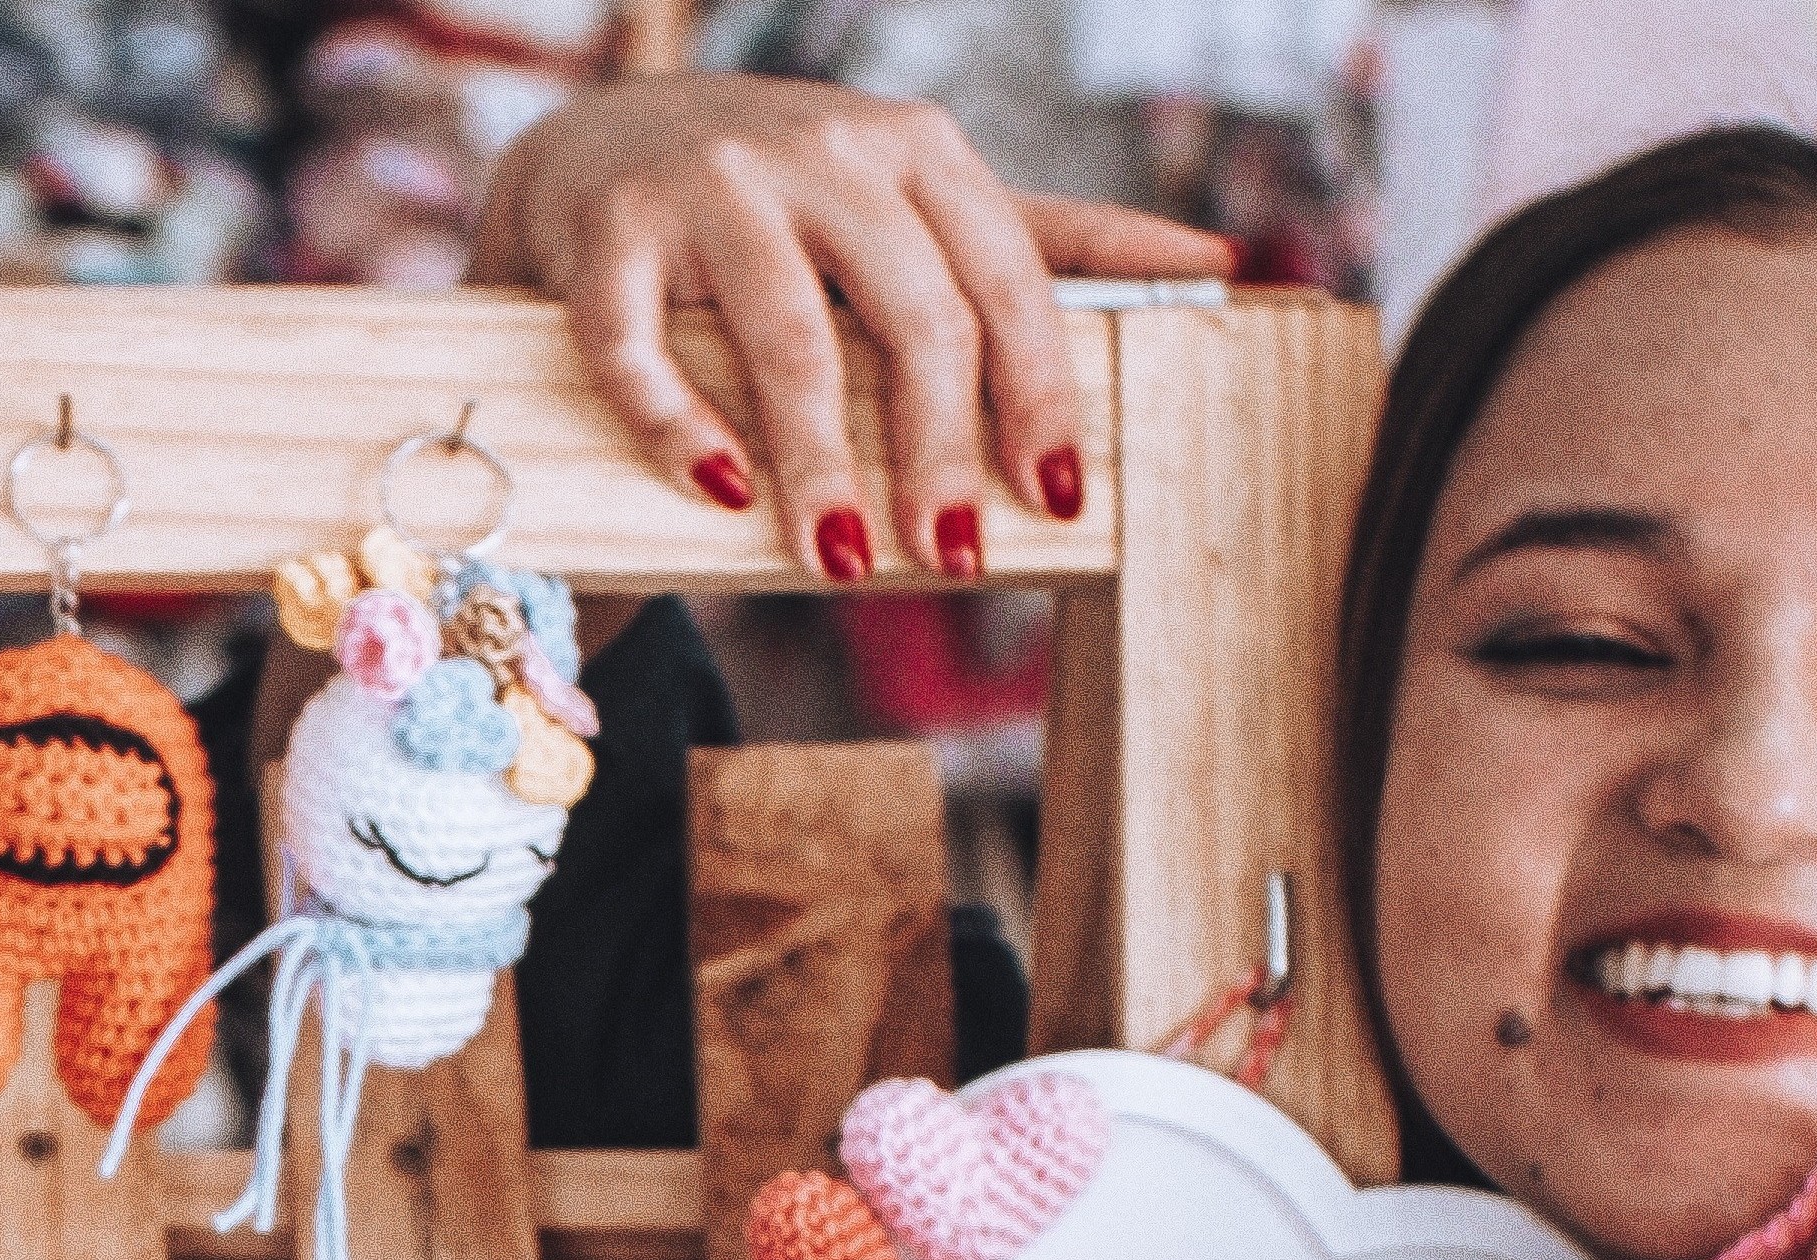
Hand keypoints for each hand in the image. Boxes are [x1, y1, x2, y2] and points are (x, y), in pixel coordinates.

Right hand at [476, 73, 1228, 578]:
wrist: (603, 143)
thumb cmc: (788, 194)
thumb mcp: (921, 196)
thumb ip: (1053, 238)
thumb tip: (1213, 262)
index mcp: (916, 147)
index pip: (1004, 278)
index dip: (1036, 394)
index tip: (1056, 499)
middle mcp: (819, 150)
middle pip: (908, 311)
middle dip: (935, 446)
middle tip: (948, 553)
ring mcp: (707, 184)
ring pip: (784, 334)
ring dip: (819, 459)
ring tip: (840, 558)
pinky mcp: (607, 231)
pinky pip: (638, 342)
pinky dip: (677, 422)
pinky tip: (718, 490)